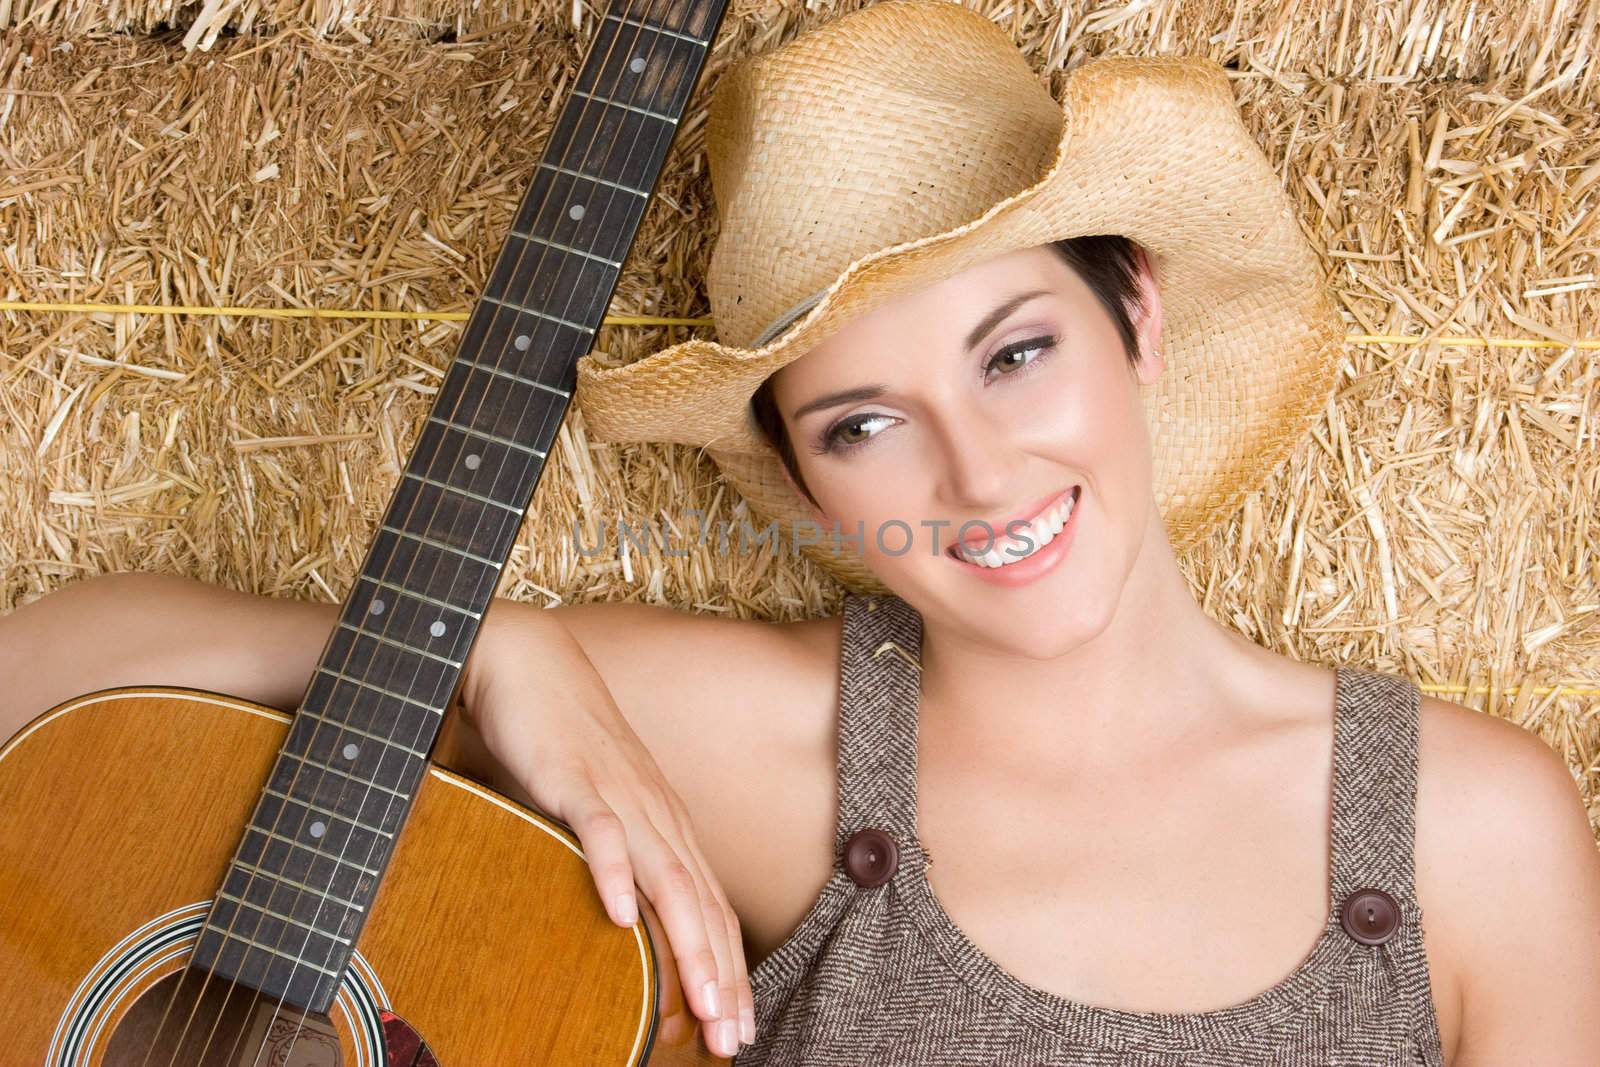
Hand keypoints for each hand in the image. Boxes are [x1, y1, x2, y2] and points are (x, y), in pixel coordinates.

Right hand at [458, 605, 753, 1058]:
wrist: (532, 663)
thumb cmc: (565, 743)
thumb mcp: (602, 810)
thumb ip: (619, 859)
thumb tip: (625, 920)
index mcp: (664, 826)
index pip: (709, 909)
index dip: (728, 971)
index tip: (740, 1028)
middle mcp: (656, 816)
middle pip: (701, 906)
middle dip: (721, 977)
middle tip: (736, 1039)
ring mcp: (620, 797)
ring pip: (666, 878)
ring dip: (688, 944)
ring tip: (703, 1003)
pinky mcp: (575, 779)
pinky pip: (599, 831)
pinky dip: (613, 874)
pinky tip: (622, 918)